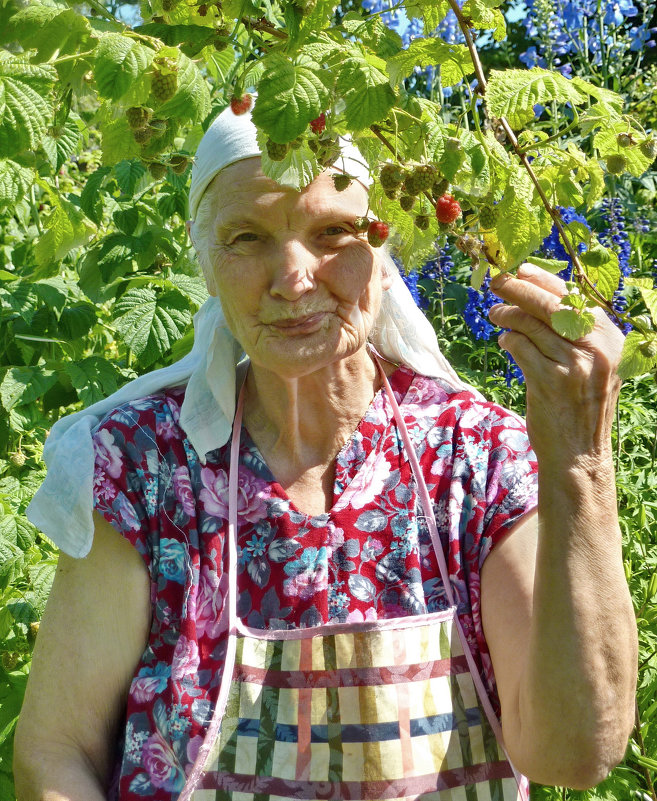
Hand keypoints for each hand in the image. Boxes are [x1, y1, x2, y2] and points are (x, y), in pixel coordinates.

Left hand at [488, 263, 623, 463]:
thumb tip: (539, 294)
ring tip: (495, 314)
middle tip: (496, 282)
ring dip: (506, 314)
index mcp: (609, 338)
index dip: (543, 279)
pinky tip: (505, 341)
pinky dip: (508, 339)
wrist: (580, 452)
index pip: (573, 296)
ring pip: (530, 323)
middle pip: (549, 303)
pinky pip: (519, 345)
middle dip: (517, 288)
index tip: (520, 269)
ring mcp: (572, 364)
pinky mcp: (548, 380)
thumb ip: (576, 334)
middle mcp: (595, 347)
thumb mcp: (592, 365)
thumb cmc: (580, 405)